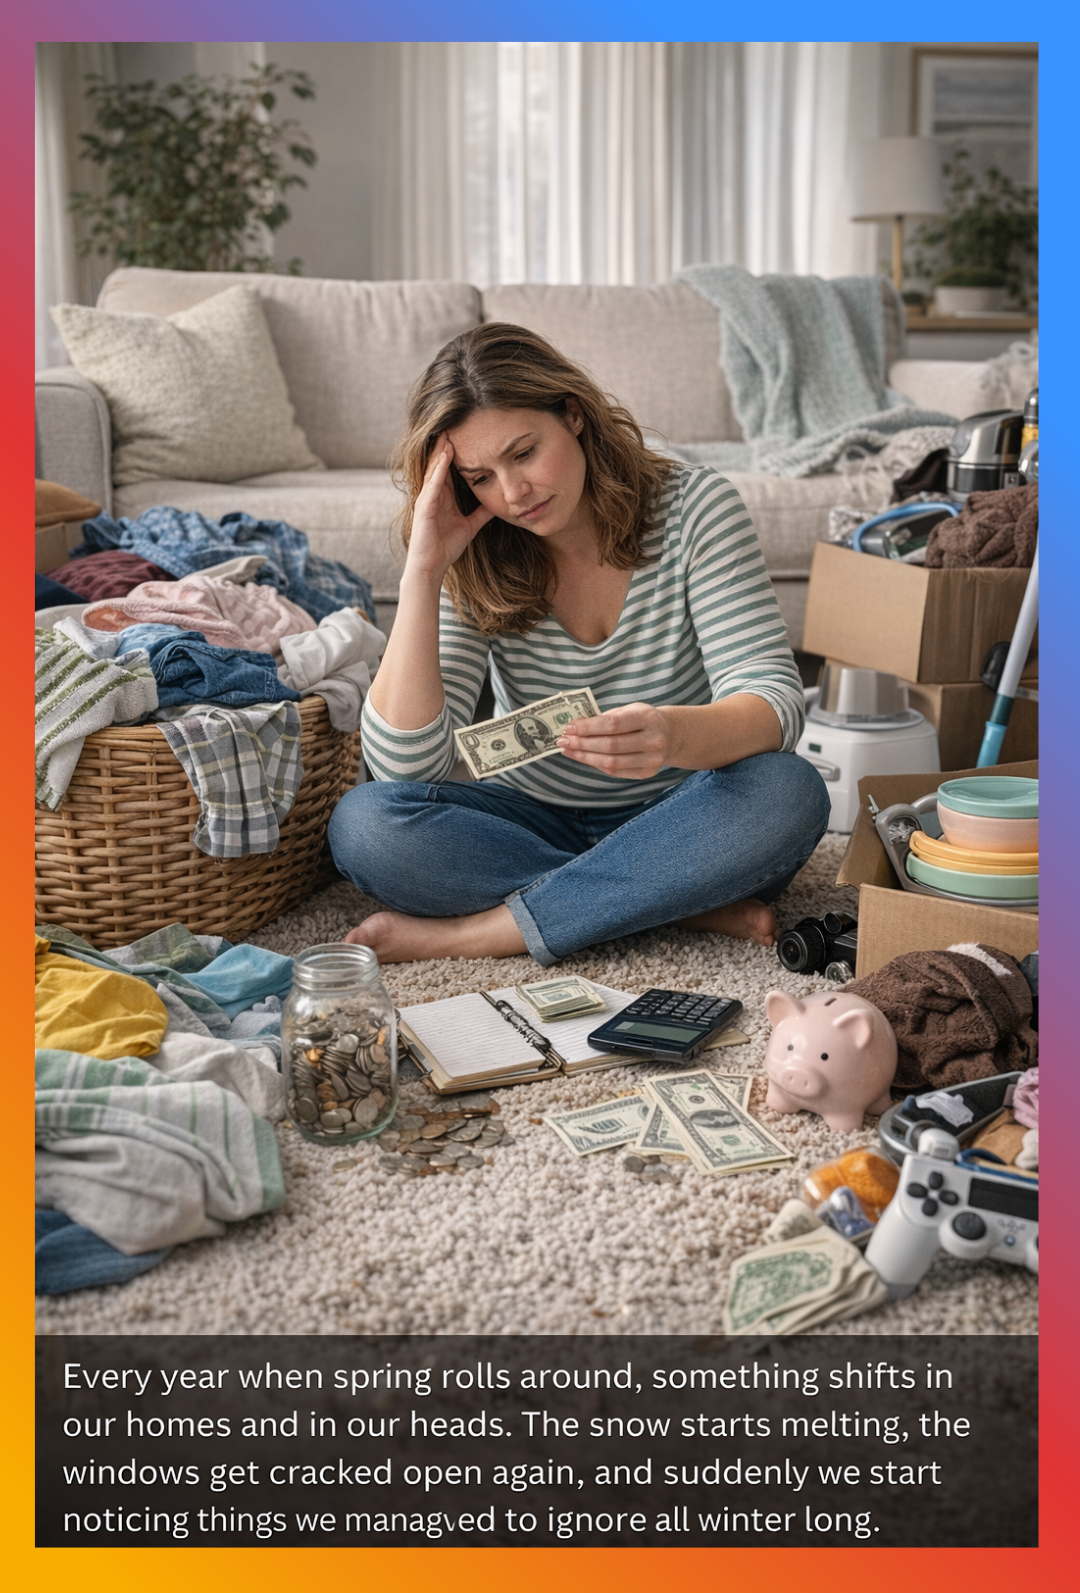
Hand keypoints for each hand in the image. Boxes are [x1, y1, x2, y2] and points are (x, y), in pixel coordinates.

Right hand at [407, 435, 493, 579]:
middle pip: (439, 463)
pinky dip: (438, 469)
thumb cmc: (445, 547)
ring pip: (434, 469)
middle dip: (446, 444)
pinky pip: (432, 484)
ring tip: (449, 432)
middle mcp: (433, 494)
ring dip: (441, 451)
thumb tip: (498, 504)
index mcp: (442, 496)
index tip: (467, 435)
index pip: (449, 469)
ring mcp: (426, 499)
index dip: (457, 452)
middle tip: (455, 422)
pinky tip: (445, 456)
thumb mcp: (470, 526)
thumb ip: (481, 513)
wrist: (431, 567)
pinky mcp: (424, 507)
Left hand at [557, 702, 672, 779]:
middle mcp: (654, 740)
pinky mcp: (646, 773)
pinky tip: (583, 757)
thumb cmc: (642, 720)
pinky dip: (596, 764)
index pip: (613, 724)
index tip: (569, 727)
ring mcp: (652, 759)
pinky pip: (616, 771)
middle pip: (610, 745)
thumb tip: (574, 729)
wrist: (670, 735)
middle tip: (563, 740)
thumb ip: (605, 718)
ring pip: (611, 762)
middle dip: (582, 743)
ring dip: (585, 757)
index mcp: (648, 718)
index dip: (588, 727)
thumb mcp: (629, 710)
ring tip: (568, 750)